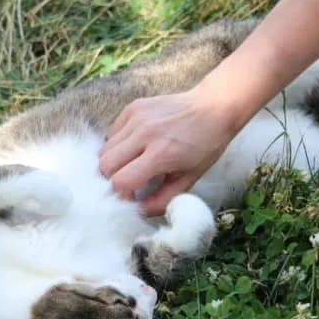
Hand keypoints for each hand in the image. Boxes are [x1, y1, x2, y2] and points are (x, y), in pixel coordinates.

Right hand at [98, 85, 237, 216]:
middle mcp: (144, 134)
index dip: (122, 194)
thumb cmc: (205, 146)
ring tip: (131, 164)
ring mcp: (137, 117)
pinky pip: (112, 132)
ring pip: (105, 148)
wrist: (214, 107)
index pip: (120, 181)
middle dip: (111, 179)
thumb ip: (162, 200)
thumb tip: (138, 211)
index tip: (132, 196)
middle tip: (128, 182)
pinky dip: (117, 144)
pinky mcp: (133, 107)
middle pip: (105, 165)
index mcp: (161, 154)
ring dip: (113, 162)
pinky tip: (134, 146)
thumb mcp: (189, 179)